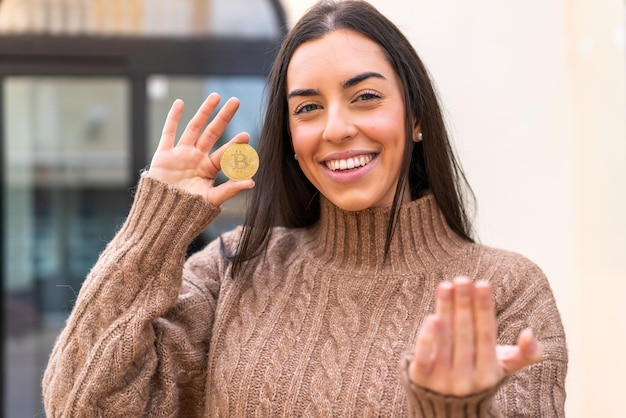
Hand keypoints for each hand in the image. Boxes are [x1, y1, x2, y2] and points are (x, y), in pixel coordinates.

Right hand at [147, 93, 254, 205]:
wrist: (162, 216)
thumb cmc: (189, 211)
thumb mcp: (212, 200)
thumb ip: (230, 189)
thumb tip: (252, 182)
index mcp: (209, 168)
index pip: (224, 153)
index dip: (234, 144)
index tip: (246, 136)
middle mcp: (197, 158)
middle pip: (212, 132)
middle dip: (223, 117)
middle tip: (235, 101)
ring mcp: (180, 154)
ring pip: (194, 127)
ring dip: (204, 112)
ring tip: (216, 96)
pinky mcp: (164, 155)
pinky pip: (168, 132)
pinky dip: (172, 118)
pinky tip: (179, 103)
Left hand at [409, 277, 542, 395]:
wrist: (445, 407)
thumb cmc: (477, 375)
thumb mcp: (504, 368)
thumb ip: (525, 354)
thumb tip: (529, 333)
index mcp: (489, 373)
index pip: (486, 334)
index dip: (484, 308)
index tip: (482, 283)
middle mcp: (467, 379)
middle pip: (465, 333)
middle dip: (464, 304)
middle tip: (463, 279)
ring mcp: (443, 380)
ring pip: (445, 339)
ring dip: (446, 309)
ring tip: (447, 285)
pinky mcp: (421, 379)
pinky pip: (424, 357)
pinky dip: (427, 338)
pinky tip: (432, 316)